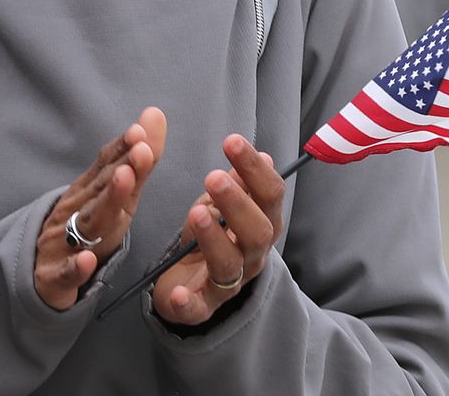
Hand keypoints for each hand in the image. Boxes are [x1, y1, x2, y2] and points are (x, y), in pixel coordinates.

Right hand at [35, 106, 167, 309]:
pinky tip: (87, 261)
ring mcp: (63, 243)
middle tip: (141, 149)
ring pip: (87, 224)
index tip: (140, 131)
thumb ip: (136, 160)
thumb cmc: (85, 228)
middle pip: (100, 190)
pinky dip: (76, 267)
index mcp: (89, 193)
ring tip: (124, 182)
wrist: (40, 275)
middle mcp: (75, 212)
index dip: (123, 149)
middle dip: (121, 169)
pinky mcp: (55, 278)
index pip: (106, 167)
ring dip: (106, 203)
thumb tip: (154, 114)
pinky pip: (66, 273)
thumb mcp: (113, 196)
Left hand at [152, 134, 285, 324]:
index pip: (270, 195)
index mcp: (263, 225)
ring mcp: (229, 284)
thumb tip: (264, 156)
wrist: (191, 284)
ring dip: (214, 238)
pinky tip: (177, 291)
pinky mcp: (201, 308)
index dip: (255, 169)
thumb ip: (240, 184)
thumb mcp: (223, 205)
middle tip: (212, 177)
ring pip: (230, 265)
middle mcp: (253, 256)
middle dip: (237, 203)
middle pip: (257, 232)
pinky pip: (197, 308)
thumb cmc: (212, 236)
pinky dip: (187, 301)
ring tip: (196, 213)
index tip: (232, 141)